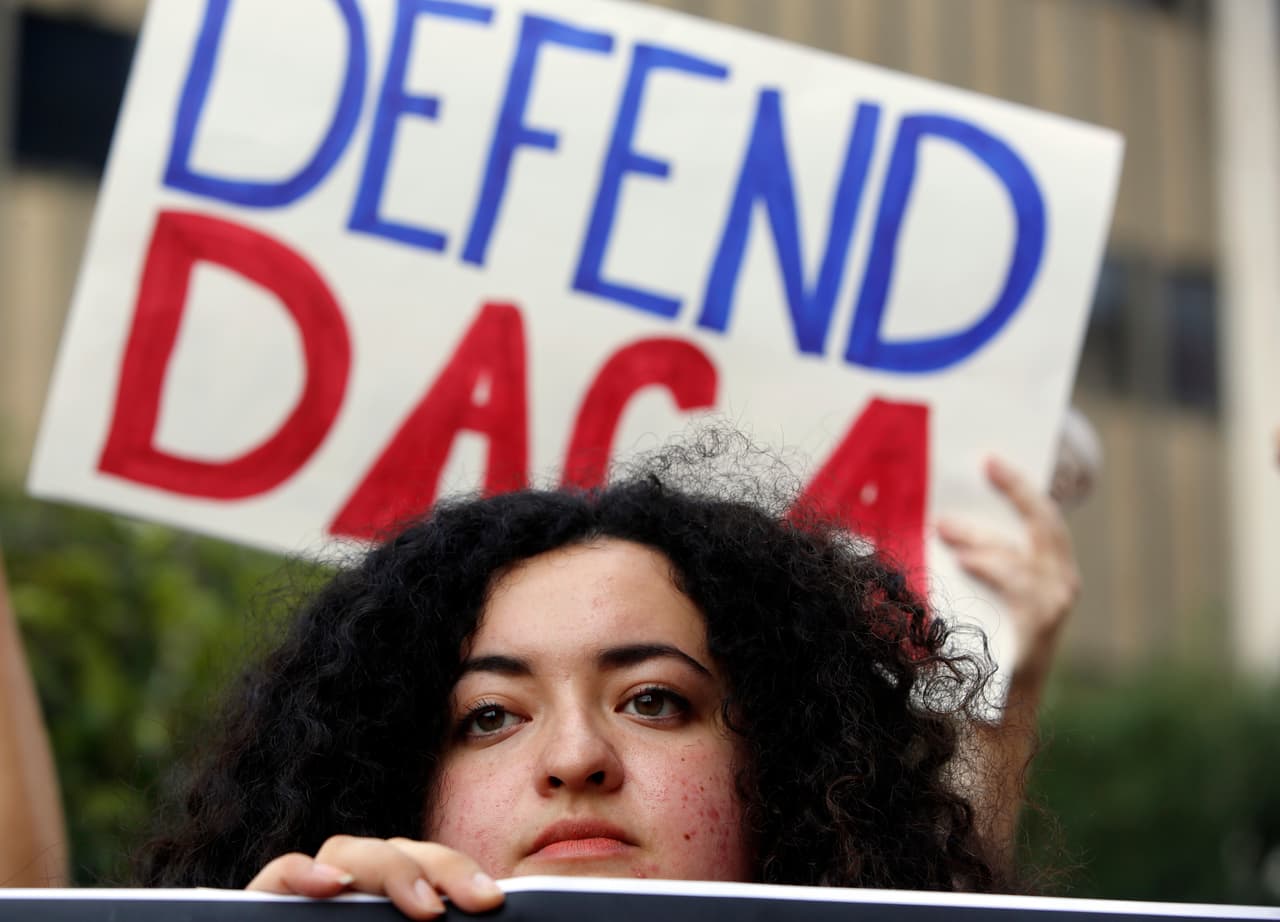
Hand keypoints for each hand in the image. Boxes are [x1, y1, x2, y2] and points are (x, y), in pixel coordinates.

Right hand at [247, 836, 504, 918]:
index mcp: (389, 904)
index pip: (426, 869)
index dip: (459, 874)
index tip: (492, 900)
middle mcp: (350, 893)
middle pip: (395, 853)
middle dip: (441, 869)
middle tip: (480, 902)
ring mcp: (308, 897)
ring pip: (347, 853)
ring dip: (390, 869)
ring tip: (427, 909)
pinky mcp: (261, 905)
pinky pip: (278, 875)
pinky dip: (303, 874)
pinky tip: (330, 888)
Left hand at [937, 457, 1078, 681]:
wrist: (995, 709)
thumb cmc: (980, 645)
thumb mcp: (978, 592)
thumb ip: (973, 558)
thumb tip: (940, 516)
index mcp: (1050, 569)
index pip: (1041, 515)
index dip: (1019, 484)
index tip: (990, 458)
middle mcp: (1062, 583)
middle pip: (1044, 522)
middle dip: (1015, 490)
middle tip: (982, 465)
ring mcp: (1055, 604)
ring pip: (1019, 554)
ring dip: (979, 537)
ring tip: (944, 528)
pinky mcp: (1041, 627)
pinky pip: (1016, 586)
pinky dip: (989, 569)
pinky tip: (964, 561)